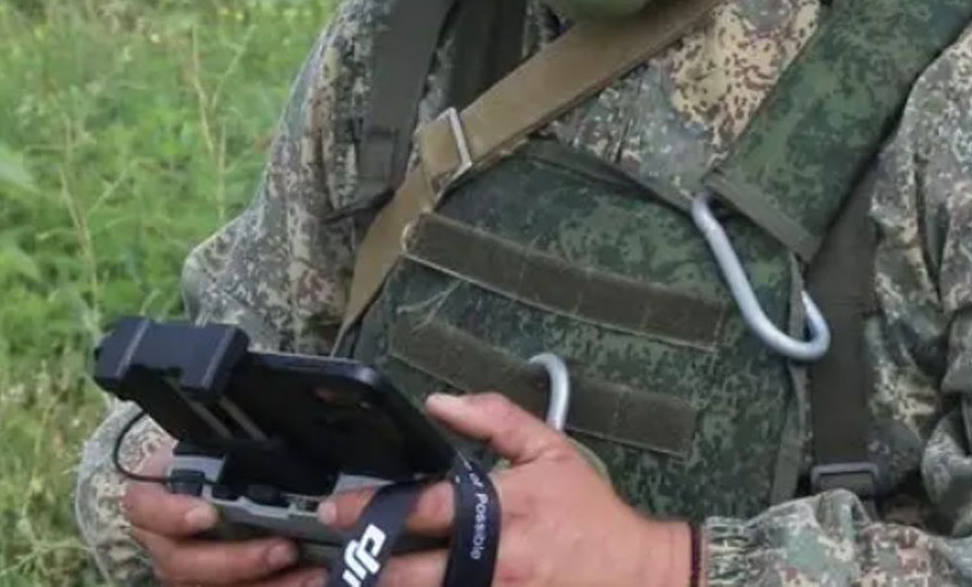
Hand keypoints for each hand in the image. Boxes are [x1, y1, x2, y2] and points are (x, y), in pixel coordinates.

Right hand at [121, 441, 322, 586]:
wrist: (210, 478)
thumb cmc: (207, 459)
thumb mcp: (208, 446)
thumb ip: (223, 449)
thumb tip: (265, 437)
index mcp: (152, 498)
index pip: (144, 508)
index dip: (172, 515)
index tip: (208, 515)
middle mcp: (161, 540)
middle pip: (182, 563)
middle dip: (236, 560)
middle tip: (283, 548)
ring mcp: (183, 570)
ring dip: (263, 585)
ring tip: (306, 572)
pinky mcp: (210, 584)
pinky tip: (304, 579)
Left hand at [317, 393, 691, 586]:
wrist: (638, 575)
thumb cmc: (589, 513)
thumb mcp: (549, 450)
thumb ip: (495, 419)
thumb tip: (442, 402)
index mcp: (500, 510)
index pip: (421, 509)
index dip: (370, 510)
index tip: (333, 509)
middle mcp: (493, 561)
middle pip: (407, 573)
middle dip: (363, 565)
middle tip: (333, 555)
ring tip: (353, 579)